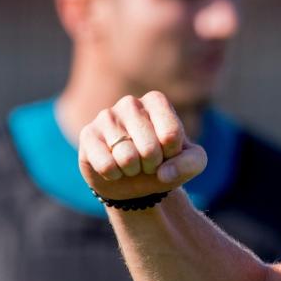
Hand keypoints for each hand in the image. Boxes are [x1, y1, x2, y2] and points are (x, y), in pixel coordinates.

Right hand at [78, 91, 207, 200]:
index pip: (171, 135)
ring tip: (131, 163)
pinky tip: (114, 168)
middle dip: (152, 165)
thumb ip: (192, 163)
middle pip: (150, 148)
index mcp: (156, 101)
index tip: (168, 152)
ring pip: (126, 158)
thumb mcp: (191, 162)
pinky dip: (114, 175)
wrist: (133, 179)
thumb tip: (164, 173)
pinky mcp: (88, 135)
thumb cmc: (165, 163)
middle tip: (148, 162)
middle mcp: (130, 103)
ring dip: (133, 170)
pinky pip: (106, 165)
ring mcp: (106, 117)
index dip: (172, 155)